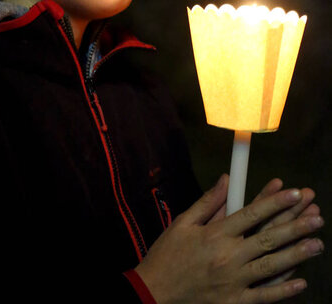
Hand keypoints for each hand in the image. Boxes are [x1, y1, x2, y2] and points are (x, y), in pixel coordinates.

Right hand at [135, 175, 323, 303]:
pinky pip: (264, 296)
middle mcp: (228, 256)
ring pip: (272, 266)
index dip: (274, 201)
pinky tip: (301, 281)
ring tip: (317, 243)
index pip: (251, 213)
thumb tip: (226, 179)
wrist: (154, 294)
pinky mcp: (234, 302)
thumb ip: (208, 202)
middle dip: (295, 225)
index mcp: (216, 234)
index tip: (293, 192)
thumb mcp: (183, 223)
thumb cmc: (167, 255)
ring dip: (297, 254)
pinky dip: (283, 290)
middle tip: (316, 216)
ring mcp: (233, 281)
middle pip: (268, 238)